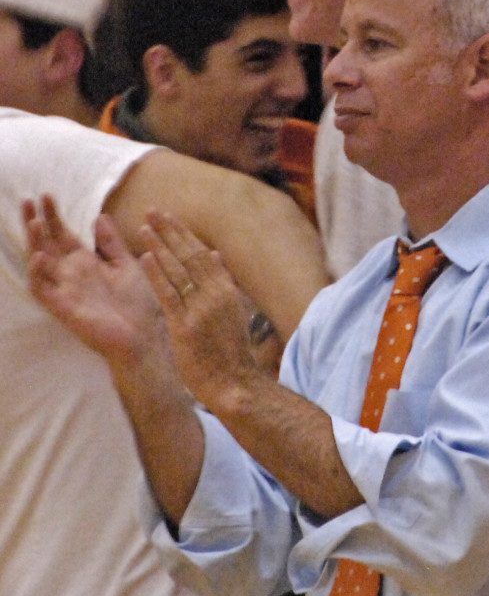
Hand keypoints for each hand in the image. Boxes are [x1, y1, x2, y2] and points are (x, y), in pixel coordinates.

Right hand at [25, 196, 164, 368]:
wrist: (144, 336)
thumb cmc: (138, 304)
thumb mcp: (126, 265)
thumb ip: (111, 243)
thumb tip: (100, 216)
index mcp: (86, 263)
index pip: (62, 235)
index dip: (53, 216)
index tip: (46, 195)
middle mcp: (71, 274)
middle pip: (46, 244)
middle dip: (36, 223)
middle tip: (28, 200)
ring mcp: (64, 290)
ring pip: (39, 263)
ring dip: (33, 243)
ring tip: (32, 222)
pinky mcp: (62, 307)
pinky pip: (42, 290)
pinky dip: (37, 274)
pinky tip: (40, 257)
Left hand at [139, 210, 262, 412]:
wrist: (236, 385)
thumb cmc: (232, 353)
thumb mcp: (233, 312)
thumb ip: (223, 282)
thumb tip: (216, 253)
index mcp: (227, 291)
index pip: (203, 254)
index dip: (185, 234)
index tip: (170, 218)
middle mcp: (215, 295)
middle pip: (190, 255)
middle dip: (171, 231)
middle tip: (154, 210)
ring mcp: (200, 310)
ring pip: (178, 270)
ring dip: (160, 246)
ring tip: (145, 226)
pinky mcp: (184, 327)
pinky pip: (168, 295)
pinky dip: (157, 274)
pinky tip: (146, 257)